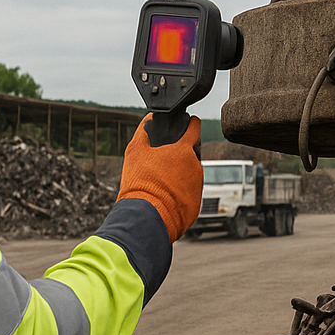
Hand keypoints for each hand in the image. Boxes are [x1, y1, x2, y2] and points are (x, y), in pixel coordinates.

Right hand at [119, 113, 202, 240]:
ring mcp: (199, 184)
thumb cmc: (140, 183)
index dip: (192, 124)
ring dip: (180, 175)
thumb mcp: (135, 152)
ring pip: (190, 174)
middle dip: (181, 156)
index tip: (193, 121)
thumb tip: (148, 119)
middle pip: (192, 155)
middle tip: (163, 164)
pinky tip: (166, 196)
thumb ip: (142, 132)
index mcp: (184, 150)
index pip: (194, 129)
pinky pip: (190, 192)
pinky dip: (181, 192)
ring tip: (160, 183)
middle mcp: (196, 165)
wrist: (148, 216)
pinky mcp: (197, 201)